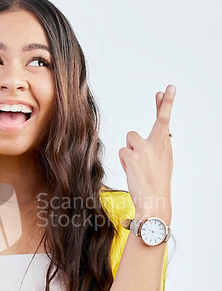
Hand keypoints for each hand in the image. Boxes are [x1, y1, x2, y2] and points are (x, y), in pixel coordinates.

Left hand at [118, 85, 175, 225]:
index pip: (166, 121)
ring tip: (136, 166)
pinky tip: (131, 170)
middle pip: (160, 121)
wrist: (154, 201)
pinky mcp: (132, 156)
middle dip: (164, 104)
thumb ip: (155, 148)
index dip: (166, 104)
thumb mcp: (161, 164)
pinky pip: (122, 151)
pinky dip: (124, 161)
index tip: (169, 89)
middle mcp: (158, 145)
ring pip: (130, 138)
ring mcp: (145, 149)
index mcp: (165, 147)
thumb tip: (144, 138)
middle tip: (165, 90)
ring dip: (129, 150)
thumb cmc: (155, 184)